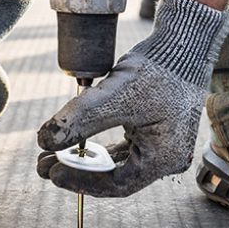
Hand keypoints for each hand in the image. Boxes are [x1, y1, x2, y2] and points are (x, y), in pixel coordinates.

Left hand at [36, 0, 228, 196]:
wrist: (184, 44)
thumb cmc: (157, 69)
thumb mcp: (114, 95)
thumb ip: (80, 120)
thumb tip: (44, 141)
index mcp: (164, 158)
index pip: (116, 184)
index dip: (81, 180)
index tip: (52, 171)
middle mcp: (166, 158)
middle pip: (116, 175)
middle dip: (77, 169)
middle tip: (44, 164)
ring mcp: (163, 145)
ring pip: (118, 161)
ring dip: (86, 159)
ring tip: (53, 153)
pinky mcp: (156, 131)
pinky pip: (124, 146)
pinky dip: (100, 146)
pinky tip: (77, 140)